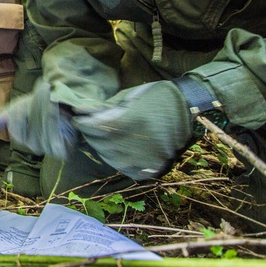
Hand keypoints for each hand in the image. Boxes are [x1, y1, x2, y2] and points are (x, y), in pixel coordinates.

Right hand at [0, 89, 77, 159]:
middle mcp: (35, 146)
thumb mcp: (17, 108)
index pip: (16, 130)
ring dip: (47, 115)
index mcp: (23, 137)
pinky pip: (57, 143)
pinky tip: (58, 113)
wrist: (64, 105)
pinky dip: (57, 126)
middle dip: (36, 112)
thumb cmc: (39, 106)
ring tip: (50, 100)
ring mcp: (50, 149)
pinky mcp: (64, 150)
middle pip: (31, 133)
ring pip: (44, 135)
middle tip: (41, 97)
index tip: (23, 104)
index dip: (19, 117)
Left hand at [72, 80, 193, 179]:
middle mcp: (141, 143)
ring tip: (98, 137)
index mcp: (134, 122)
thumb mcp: (129, 96)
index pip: (98, 128)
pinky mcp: (155, 167)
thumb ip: (105, 107)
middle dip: (90, 135)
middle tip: (86, 127)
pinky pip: (127, 169)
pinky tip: (114, 150)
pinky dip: (116, 161)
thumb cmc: (155, 96)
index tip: (77, 118)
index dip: (84, 124)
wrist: (188, 108)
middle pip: (103, 144)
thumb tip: (81, 111)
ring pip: (112, 159)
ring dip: (101, 148)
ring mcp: (149, 158)